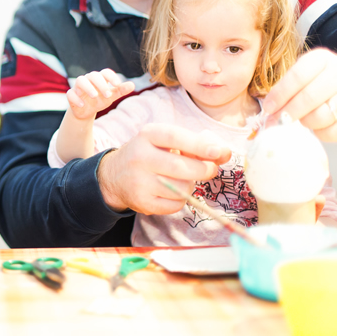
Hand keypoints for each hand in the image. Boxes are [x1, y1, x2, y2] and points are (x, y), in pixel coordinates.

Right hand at [66, 69, 134, 119]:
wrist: (86, 111)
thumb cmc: (100, 99)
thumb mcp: (111, 96)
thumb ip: (120, 90)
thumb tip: (132, 85)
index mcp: (100, 78)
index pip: (105, 72)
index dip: (111, 77)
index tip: (118, 84)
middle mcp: (89, 80)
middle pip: (93, 75)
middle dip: (101, 84)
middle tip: (108, 95)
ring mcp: (78, 87)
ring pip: (80, 80)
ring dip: (88, 87)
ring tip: (95, 96)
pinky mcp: (71, 95)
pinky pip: (71, 94)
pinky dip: (76, 98)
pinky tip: (82, 105)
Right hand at [97, 124, 231, 213]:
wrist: (114, 175)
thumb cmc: (149, 154)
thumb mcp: (166, 142)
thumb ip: (195, 145)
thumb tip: (224, 153)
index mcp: (147, 135)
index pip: (174, 138)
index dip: (199, 145)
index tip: (218, 151)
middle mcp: (140, 157)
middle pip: (181, 167)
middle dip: (204, 170)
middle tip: (210, 169)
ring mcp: (139, 181)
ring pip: (181, 188)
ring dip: (190, 185)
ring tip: (181, 179)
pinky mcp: (142, 201)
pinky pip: (175, 205)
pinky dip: (181, 200)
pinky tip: (171, 192)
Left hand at [263, 48, 336, 140]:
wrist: (336, 89)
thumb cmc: (314, 83)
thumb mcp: (301, 77)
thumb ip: (286, 89)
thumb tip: (270, 110)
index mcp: (321, 59)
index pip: (298, 76)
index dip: (280, 94)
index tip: (269, 108)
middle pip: (309, 96)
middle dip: (288, 112)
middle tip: (277, 122)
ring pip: (322, 115)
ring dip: (307, 121)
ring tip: (303, 119)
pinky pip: (333, 130)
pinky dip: (321, 132)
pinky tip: (317, 126)